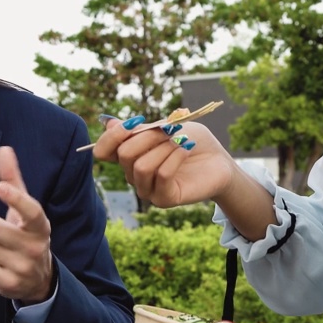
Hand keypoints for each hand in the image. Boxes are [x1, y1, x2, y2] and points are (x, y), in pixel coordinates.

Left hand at [0, 146, 54, 304]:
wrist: (39, 278)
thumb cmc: (26, 234)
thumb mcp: (23, 210)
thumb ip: (13, 180)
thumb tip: (4, 149)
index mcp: (40, 226)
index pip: (31, 210)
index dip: (15, 198)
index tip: (0, 187)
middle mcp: (35, 247)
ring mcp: (23, 267)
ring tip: (0, 249)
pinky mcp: (10, 284)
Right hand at [92, 119, 236, 207]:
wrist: (219, 161)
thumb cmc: (190, 141)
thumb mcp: (165, 128)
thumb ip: (138, 130)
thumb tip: (108, 123)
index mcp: (129, 156)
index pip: (103, 151)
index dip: (112, 136)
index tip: (135, 123)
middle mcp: (133, 175)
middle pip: (124, 155)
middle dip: (148, 137)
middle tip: (170, 130)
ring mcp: (147, 189)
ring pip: (141, 166)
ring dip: (164, 148)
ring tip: (181, 142)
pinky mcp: (164, 199)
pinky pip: (161, 175)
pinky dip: (175, 158)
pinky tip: (187, 149)